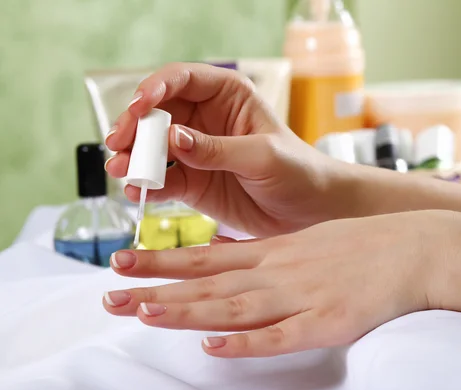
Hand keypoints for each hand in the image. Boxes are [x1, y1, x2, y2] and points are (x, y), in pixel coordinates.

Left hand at [102, 210, 457, 357]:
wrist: (416, 249)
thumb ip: (272, 256)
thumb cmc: (364, 245)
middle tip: (112, 294)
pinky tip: (214, 346)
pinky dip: (246, 342)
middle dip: (159, 288)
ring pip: (234, 306)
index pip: (208, 255)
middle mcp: (280, 272)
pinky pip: (281, 336)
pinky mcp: (328, 323)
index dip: (164, 260)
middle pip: (210, 282)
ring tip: (145, 312)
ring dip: (188, 310)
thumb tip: (238, 266)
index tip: (125, 262)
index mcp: (276, 251)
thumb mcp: (310, 239)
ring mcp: (302, 297)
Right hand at [104, 62, 348, 236]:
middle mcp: (206, 119)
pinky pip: (163, 180)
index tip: (139, 107)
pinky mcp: (193, 182)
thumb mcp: (261, 156)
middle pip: (157, 113)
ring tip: (121, 168)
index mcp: (228, 95)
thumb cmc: (298, 170)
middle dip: (134, 126)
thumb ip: (217, 149)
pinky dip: (146, 185)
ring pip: (153, 146)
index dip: (154, 88)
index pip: (182, 79)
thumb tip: (172, 138)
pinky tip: (136, 191)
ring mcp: (196, 151)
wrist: (311, 208)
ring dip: (133, 156)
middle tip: (118, 143)